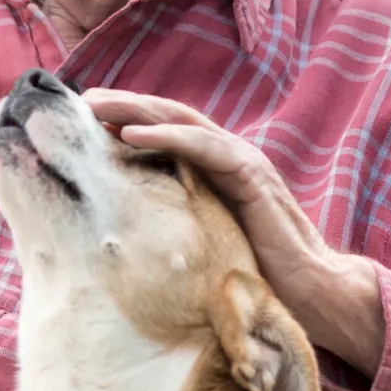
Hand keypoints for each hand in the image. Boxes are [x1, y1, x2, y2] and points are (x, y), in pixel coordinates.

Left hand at [83, 88, 385, 376]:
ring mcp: (241, 161)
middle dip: (123, 104)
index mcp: (213, 168)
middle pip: (167, 117)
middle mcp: (226, 156)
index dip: (126, 119)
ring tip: (95, 106)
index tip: (82, 119)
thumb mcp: (200, 236)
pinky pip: (203, 147)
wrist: (312, 291)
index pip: (164, 131)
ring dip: (135, 110)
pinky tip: (129, 134)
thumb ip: (173, 216)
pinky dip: (166, 136)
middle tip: (79, 99)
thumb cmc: (255, 271)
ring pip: (181, 121)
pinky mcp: (251, 176)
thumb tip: (121, 222)